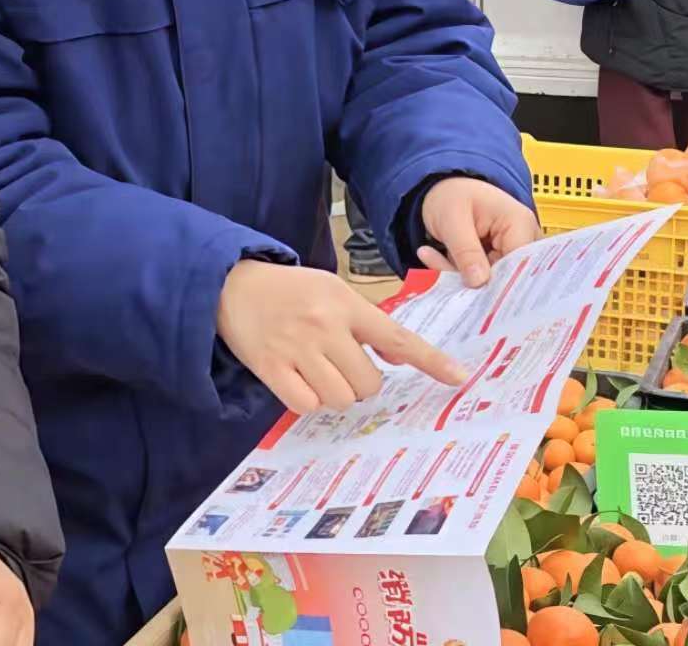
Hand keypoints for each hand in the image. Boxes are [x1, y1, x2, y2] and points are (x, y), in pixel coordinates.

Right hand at [215, 261, 466, 414]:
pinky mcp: (271, 368)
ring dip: (336, 394)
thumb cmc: (288, 290)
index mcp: (344, 303)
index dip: (430, 360)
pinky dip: (308, 400)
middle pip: (368, 382)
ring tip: (319, 373)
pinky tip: (299, 381)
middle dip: (361, 383)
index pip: (396, 336)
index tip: (458, 376)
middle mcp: (324, 326)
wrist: (229, 284)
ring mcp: (297, 348)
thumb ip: (366, 323)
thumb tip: (399, 355)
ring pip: (340, 397)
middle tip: (342, 367)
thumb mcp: (331, 291)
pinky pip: (306, 404)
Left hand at [417, 177, 541, 287]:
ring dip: (459, 276)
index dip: (500, 284)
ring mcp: (511, 252)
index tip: (472, 294)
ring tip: (430, 255)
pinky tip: (433, 256)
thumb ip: (465, 250)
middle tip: (440, 274)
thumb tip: (479, 282)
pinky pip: (479, 279)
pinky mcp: (497, 262)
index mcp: (519, 223)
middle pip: (506, 277)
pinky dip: (456, 273)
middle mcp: (522, 239)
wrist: (443, 189)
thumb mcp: (452, 219)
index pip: (521, 265)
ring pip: (490, 282)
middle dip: (473, 282)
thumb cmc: (452, 195)